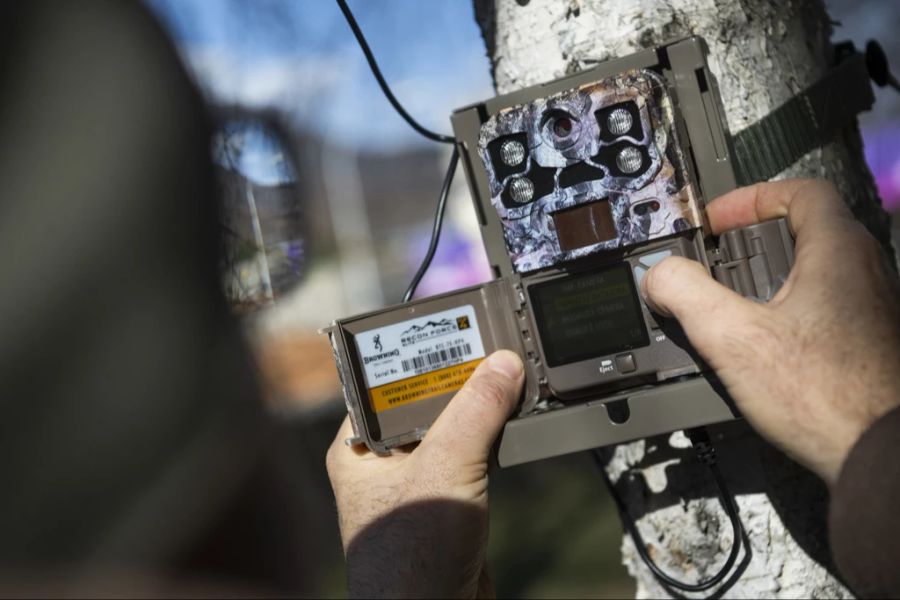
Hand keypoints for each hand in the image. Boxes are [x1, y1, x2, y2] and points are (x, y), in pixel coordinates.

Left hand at [326, 350, 523, 598]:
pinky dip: (493, 438)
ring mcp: (417, 482)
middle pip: (424, 401)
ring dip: (480, 408)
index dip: (418, 351)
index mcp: (357, 446)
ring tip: (508, 375)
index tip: (453, 326)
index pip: (385, 380)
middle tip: (491, 344)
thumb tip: (501, 365)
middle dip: (459, 378)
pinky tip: (513, 420)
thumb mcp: (445, 469)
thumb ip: (475, 412)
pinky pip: (472, 456)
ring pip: (452, 429)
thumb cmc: (410, 560)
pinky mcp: (448, 502)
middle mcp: (383, 461)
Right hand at [641, 179, 899, 485]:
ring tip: (736, 303)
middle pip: (809, 229)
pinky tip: (765, 345)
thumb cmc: (825, 397)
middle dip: (756, 238)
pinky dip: (792, 308)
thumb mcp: (733, 338)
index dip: (753, 197)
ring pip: (819, 270)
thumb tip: (658, 276)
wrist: (881, 456)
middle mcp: (865, 273)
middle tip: (721, 258)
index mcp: (839, 253)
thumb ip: (686, 295)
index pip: (802, 192)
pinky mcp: (870, 343)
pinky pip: (828, 306)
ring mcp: (873, 309)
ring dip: (774, 275)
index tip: (719, 221)